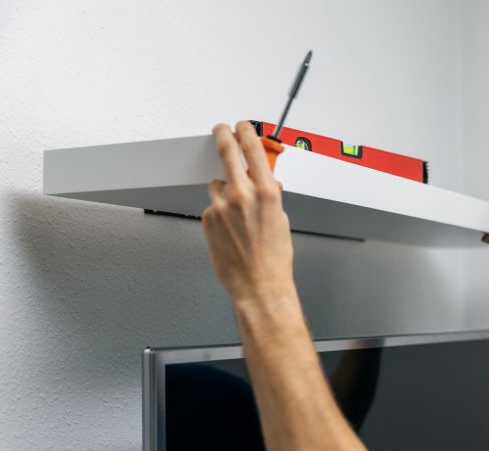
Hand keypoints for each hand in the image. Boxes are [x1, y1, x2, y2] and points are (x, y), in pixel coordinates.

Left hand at [202, 121, 294, 303]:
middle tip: (220, 131)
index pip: (252, 148)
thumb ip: (271, 196)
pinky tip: (230, 230)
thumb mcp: (281, 219)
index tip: (241, 126)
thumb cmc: (274, 258)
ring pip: (217, 185)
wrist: (259, 285)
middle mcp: (243, 195)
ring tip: (236, 213)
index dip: (245, 132)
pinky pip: (212, 207)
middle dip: (223, 136)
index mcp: (267, 192)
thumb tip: (265, 184)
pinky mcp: (207, 220)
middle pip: (226, 152)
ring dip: (224, 191)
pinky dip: (219, 213)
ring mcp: (221, 207)